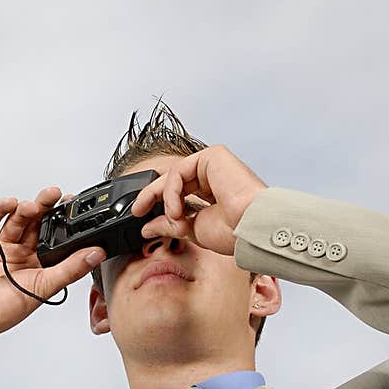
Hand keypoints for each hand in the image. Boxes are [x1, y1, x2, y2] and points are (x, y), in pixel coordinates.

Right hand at [0, 188, 104, 348]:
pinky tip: (7, 205)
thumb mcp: (42, 288)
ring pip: (14, 220)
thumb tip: (97, 254)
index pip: (54, 238)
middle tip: (53, 194)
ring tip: (30, 206)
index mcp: (37, 267)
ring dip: (23, 209)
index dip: (62, 221)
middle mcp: (19, 255)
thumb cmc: (0, 312)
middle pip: (34, 224)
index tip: (71, 203)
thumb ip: (70, 269)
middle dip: (44, 208)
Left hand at [129, 145, 267, 257]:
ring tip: (174, 218)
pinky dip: (171, 191)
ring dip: (166, 199)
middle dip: (153, 196)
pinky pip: (179, 171)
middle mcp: (215, 178)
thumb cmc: (235, 232)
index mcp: (214, 195)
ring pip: (174, 175)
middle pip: (174, 181)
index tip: (141, 216)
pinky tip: (176, 209)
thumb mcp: (193, 230)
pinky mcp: (214, 156)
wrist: (250, 227)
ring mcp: (215, 166)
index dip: (159, 203)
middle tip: (138, 210)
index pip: (180, 193)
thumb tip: (148, 226)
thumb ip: (170, 224)